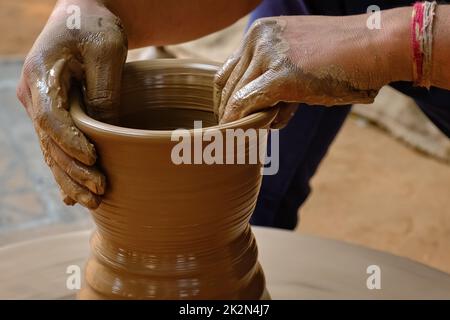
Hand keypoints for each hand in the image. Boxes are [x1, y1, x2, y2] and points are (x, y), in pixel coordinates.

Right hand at [17, 0, 126, 208]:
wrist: (84, 15)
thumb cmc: (96, 26)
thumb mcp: (107, 49)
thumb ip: (104, 89)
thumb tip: (106, 129)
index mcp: (40, 75)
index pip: (51, 118)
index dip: (70, 142)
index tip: (94, 160)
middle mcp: (34, 95)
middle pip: (51, 143)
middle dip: (73, 170)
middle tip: (100, 191)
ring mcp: (41, 107)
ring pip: (52, 151)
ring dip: (70, 178)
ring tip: (92, 201)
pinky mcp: (53, 114)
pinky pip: (56, 147)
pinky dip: (65, 170)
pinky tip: (72, 195)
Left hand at [214, 14, 407, 125]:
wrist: (377, 46)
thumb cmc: (343, 57)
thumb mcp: (298, 59)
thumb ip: (275, 77)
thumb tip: (262, 111)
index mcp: (260, 32)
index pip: (229, 72)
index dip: (228, 99)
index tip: (233, 119)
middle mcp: (258, 38)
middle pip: (227, 86)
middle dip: (231, 113)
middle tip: (238, 134)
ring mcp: (268, 54)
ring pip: (235, 96)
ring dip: (241, 120)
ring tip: (255, 134)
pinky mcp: (280, 75)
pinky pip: (246, 104)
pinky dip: (241, 122)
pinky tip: (248, 135)